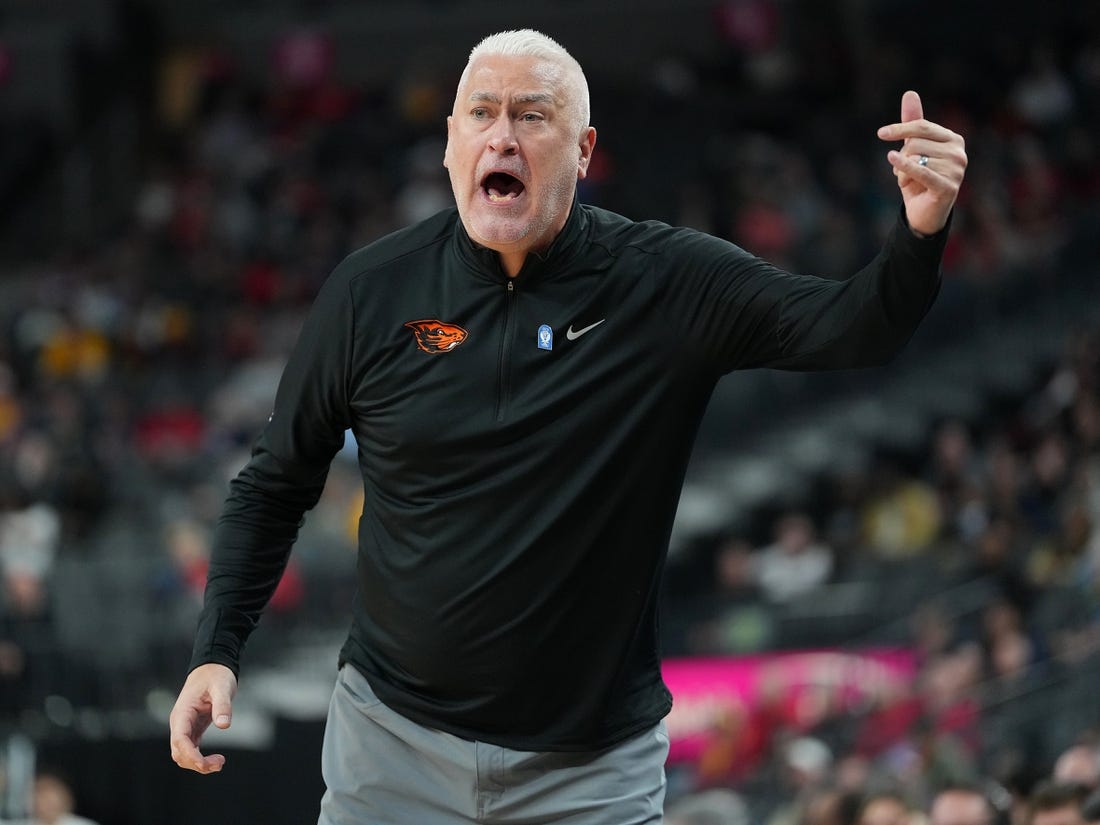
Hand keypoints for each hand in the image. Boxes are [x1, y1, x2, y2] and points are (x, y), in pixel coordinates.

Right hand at [169, 662, 237, 773]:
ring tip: (220, 763)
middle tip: (220, 763)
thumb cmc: (216, 676)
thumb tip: (224, 725)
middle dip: (196, 763)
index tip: (204, 764)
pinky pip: (190, 749)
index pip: (180, 739)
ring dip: (198, 763)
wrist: (213, 668)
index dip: (190, 755)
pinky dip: (200, 759)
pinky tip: (214, 760)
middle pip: (179, 752)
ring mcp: (184, 727)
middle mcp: (179, 723)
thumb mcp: (222, 687)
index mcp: (183, 713)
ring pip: (183, 754)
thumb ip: (222, 705)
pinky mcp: (192, 729)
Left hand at [877, 90, 966, 235]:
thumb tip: (910, 93)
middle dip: (901, 158)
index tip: (881, 133)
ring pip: (914, 158)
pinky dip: (904, 167)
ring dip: (901, 173)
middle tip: (902, 173)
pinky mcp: (948, 186)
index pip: (923, 127)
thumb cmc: (918, 179)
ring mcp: (956, 170)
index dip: (901, 129)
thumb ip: (912, 123)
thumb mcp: (913, 150)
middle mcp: (959, 152)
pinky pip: (920, 171)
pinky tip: (892, 160)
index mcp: (953, 139)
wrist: (923, 214)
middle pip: (916, 143)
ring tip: (908, 182)